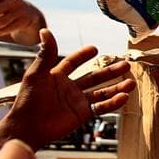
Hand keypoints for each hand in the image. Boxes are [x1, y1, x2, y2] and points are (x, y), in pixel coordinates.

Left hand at [7, 28, 135, 149]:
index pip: (73, 62)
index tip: (94, 49)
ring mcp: (77, 101)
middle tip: (126, 64)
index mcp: (57, 76)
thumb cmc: (27, 100)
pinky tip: (124, 97)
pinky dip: (113, 103)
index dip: (83, 56)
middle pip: (94, 77)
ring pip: (102, 92)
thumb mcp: (36, 74)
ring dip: (117, 87)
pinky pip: (101, 107)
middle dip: (110, 71)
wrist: (27, 128)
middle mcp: (70, 88)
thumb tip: (45, 30)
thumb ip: (46, 54)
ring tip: (131, 83)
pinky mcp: (82, 115)